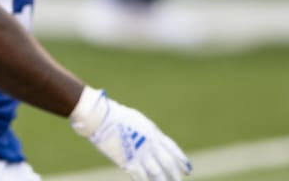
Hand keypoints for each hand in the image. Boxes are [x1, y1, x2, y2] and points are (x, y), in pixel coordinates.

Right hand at [70, 87, 190, 180]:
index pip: (172, 150)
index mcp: (154, 133)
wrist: (101, 117)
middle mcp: (151, 145)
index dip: (181, 161)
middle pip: (168, 164)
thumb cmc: (115, 115)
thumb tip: (150, 141)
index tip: (188, 170)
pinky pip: (141, 177)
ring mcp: (141, 154)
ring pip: (157, 174)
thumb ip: (146, 133)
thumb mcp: (137, 121)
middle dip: (174, 176)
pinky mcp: (128, 161)